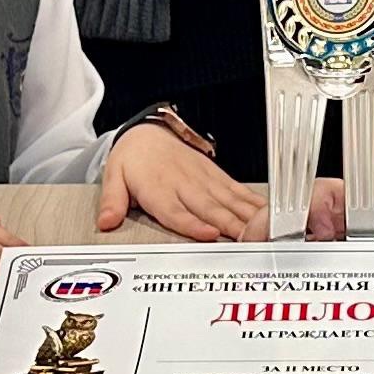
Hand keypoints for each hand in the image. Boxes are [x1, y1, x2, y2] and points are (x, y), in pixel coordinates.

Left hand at [100, 122, 265, 241]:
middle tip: (247, 242)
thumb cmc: (133, 159)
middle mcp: (185, 185)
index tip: (210, 234)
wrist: (150, 132)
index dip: (194, 224)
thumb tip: (106, 221)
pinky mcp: (217, 177)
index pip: (177, 211)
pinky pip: (237, 192)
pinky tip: (267, 215)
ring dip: (246, 218)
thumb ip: (112, 201)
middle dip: (230, 226)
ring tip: (262, 234)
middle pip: (209, 209)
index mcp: (159, 189)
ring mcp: (204, 181)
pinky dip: (253, 204)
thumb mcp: (113, 176)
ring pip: (228, 201)